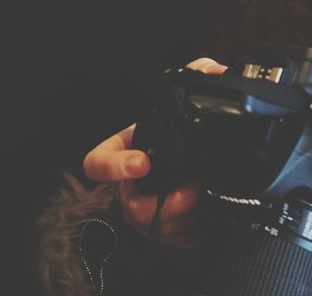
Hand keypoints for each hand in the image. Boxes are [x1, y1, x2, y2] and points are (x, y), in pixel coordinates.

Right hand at [82, 57, 227, 248]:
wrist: (209, 174)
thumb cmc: (185, 137)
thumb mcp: (189, 104)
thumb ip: (198, 77)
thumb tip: (213, 69)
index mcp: (129, 152)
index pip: (98, 162)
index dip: (114, 166)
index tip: (143, 164)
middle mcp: (131, 186)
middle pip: (133, 205)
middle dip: (169, 201)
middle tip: (197, 189)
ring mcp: (145, 213)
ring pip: (157, 227)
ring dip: (187, 216)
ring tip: (209, 199)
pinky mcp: (165, 233)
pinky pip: (174, 241)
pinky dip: (195, 232)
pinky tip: (210, 217)